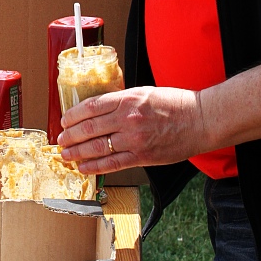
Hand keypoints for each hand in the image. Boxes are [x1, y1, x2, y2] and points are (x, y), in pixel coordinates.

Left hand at [58, 86, 205, 172]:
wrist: (200, 120)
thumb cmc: (175, 104)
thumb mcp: (144, 92)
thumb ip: (122, 101)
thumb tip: (99, 110)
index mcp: (127, 99)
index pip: (90, 108)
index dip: (72, 115)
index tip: (64, 121)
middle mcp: (127, 119)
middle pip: (89, 129)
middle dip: (70, 136)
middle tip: (60, 140)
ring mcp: (134, 139)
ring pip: (97, 148)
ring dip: (77, 153)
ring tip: (66, 155)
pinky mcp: (142, 156)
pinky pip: (112, 163)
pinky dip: (95, 166)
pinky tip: (84, 167)